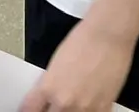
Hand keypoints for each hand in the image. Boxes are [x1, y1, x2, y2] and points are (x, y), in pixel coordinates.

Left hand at [19, 22, 134, 111]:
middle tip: (54, 104)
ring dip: (69, 111)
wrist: (109, 34)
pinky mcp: (103, 108)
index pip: (30, 110)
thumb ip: (49, 86)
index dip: (29, 111)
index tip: (32, 109)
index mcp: (48, 88)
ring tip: (72, 102)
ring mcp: (85, 108)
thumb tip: (47, 99)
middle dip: (51, 110)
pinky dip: (88, 111)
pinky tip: (88, 104)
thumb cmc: (84, 40)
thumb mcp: (55, 64)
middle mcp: (64, 102)